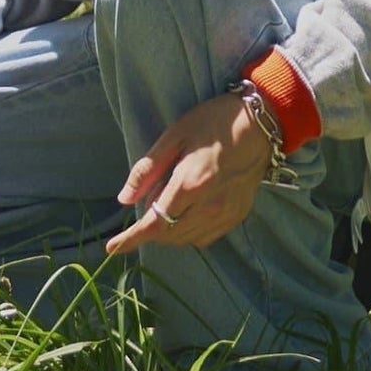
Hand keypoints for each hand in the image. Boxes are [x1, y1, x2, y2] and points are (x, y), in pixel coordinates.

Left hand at [104, 91, 271, 256]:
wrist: (258, 124)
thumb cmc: (212, 123)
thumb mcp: (173, 136)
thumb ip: (148, 171)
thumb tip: (124, 199)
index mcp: (191, 185)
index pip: (155, 224)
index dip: (132, 238)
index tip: (112, 247)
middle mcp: (210, 206)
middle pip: (168, 235)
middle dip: (149, 227)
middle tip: (150, 197)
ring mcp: (226, 214)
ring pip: (185, 239)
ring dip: (168, 230)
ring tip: (168, 199)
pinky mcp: (237, 216)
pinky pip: (205, 237)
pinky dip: (188, 231)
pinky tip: (187, 210)